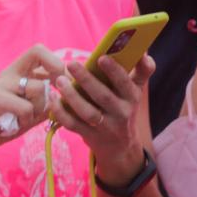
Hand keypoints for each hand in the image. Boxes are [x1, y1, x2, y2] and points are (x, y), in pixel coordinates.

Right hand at [0, 45, 65, 154]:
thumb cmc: (7, 124)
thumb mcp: (32, 109)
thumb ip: (49, 99)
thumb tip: (73, 93)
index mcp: (16, 72)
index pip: (39, 50)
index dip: (56, 62)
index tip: (62, 82)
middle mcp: (8, 73)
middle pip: (38, 51)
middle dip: (56, 69)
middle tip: (55, 93)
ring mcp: (1, 84)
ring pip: (39, 88)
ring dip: (40, 108)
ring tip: (26, 118)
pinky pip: (27, 108)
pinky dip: (27, 120)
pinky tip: (16, 125)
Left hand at [51, 54, 153, 173]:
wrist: (121, 146)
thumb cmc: (124, 108)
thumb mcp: (135, 92)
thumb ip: (141, 71)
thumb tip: (143, 51)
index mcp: (132, 98)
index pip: (126, 84)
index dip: (115, 71)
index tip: (102, 58)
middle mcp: (120, 113)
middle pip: (104, 96)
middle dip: (87, 80)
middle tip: (72, 64)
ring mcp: (105, 126)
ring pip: (87, 112)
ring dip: (72, 96)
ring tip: (59, 80)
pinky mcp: (89, 135)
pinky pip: (73, 124)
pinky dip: (61, 112)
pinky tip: (52, 98)